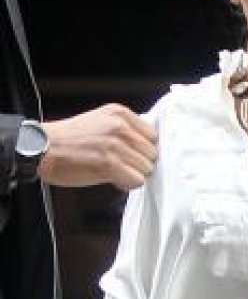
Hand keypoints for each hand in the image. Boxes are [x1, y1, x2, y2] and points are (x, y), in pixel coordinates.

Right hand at [39, 105, 157, 189]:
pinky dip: (127, 185)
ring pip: (146, 169)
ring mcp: (116, 144)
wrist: (43, 148)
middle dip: (139, 164)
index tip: (131, 156)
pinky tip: (113, 181)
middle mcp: (120, 126)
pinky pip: (137, 180)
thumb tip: (143, 149)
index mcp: (120, 114)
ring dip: (133, 175)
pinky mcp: (110, 163)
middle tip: (121, 168)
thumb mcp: (99, 122)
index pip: (152, 136)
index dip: (143, 150)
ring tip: (114, 173)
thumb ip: (123, 130)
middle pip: (151, 154)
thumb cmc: (68, 140)